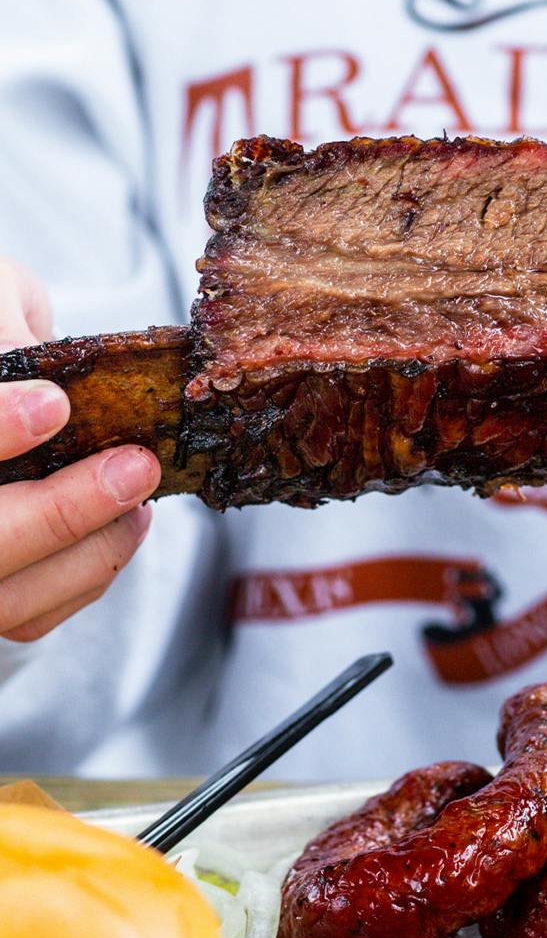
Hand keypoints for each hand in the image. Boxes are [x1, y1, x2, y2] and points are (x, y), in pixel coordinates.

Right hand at [0, 259, 158, 640]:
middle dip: (59, 512)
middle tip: (135, 466)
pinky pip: (29, 615)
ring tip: (140, 493)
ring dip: (87, 551)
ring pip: (4, 599)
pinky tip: (126, 522)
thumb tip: (32, 364)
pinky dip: (87, 576)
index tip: (54, 405)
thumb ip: (0, 322)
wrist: (4, 381)